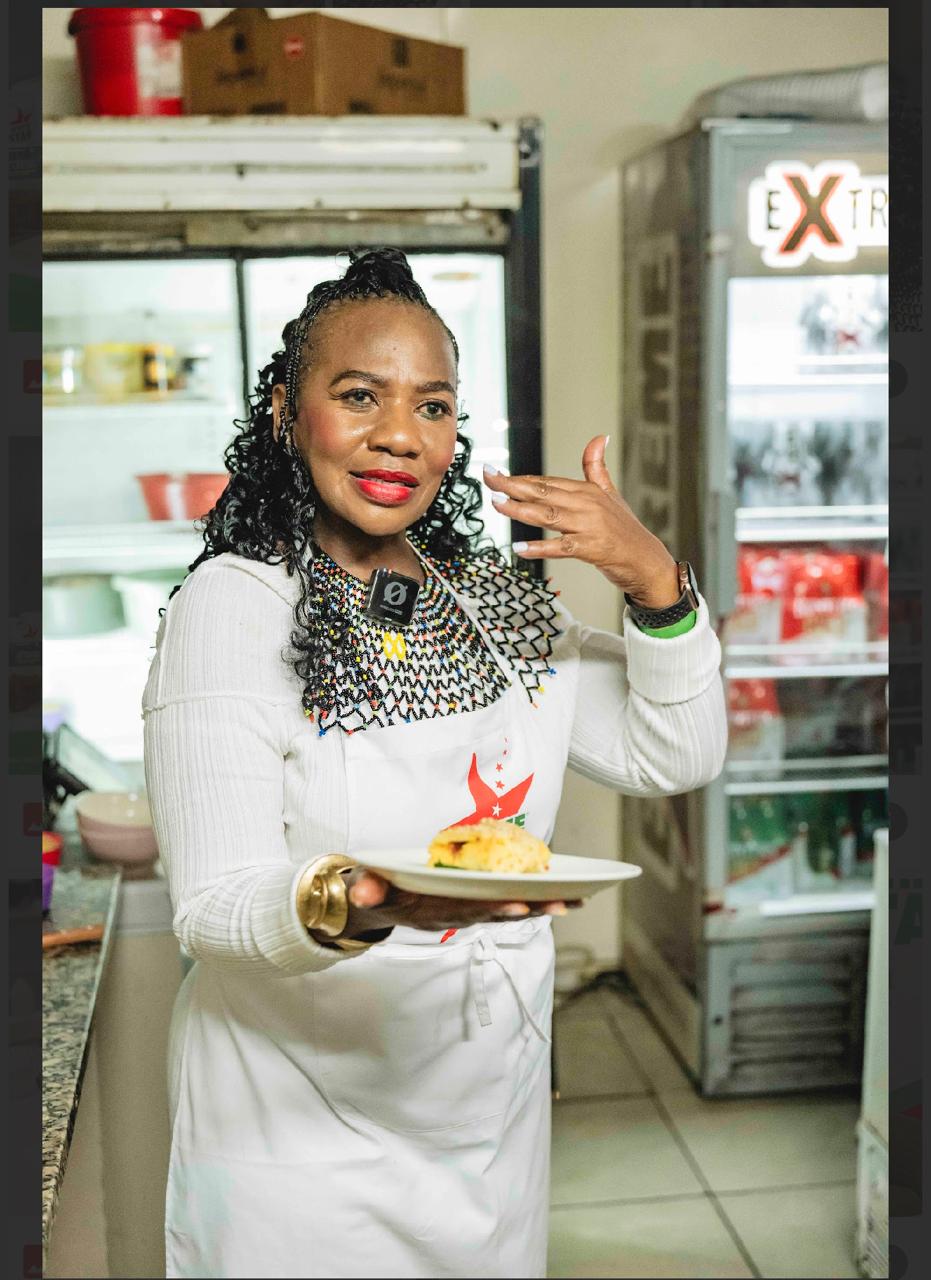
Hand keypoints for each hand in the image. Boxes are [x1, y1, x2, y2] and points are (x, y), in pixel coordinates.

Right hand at [337, 868, 581, 939]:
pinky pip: (510, 904)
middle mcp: (456, 914)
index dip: (492, 908)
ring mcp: (467, 912)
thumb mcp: (367, 889)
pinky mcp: (475, 906)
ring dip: (542, 906)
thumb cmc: (376, 889)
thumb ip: (367, 890)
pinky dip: (536, 900)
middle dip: (531, 908)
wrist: (376, 903)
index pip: (466, 909)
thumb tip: (361, 892)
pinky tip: (564, 895)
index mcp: (433, 909)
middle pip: (498, 912)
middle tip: (565, 904)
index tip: (519, 906)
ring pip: (509, 910)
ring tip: (577, 900)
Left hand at [484, 435, 680, 608]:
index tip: (495, 473)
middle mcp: (586, 504)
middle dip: (512, 485)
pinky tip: (519, 547)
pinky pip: (561, 547)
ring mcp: (589, 526)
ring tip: (497, 504)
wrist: (647, 560)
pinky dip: (540, 547)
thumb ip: (597, 467)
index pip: (546, 482)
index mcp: (587, 491)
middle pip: (543, 492)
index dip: (519, 478)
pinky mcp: (592, 548)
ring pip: (548, 515)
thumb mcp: (611, 494)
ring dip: (520, 510)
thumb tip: (599, 437)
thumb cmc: (625, 530)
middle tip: (488, 478)